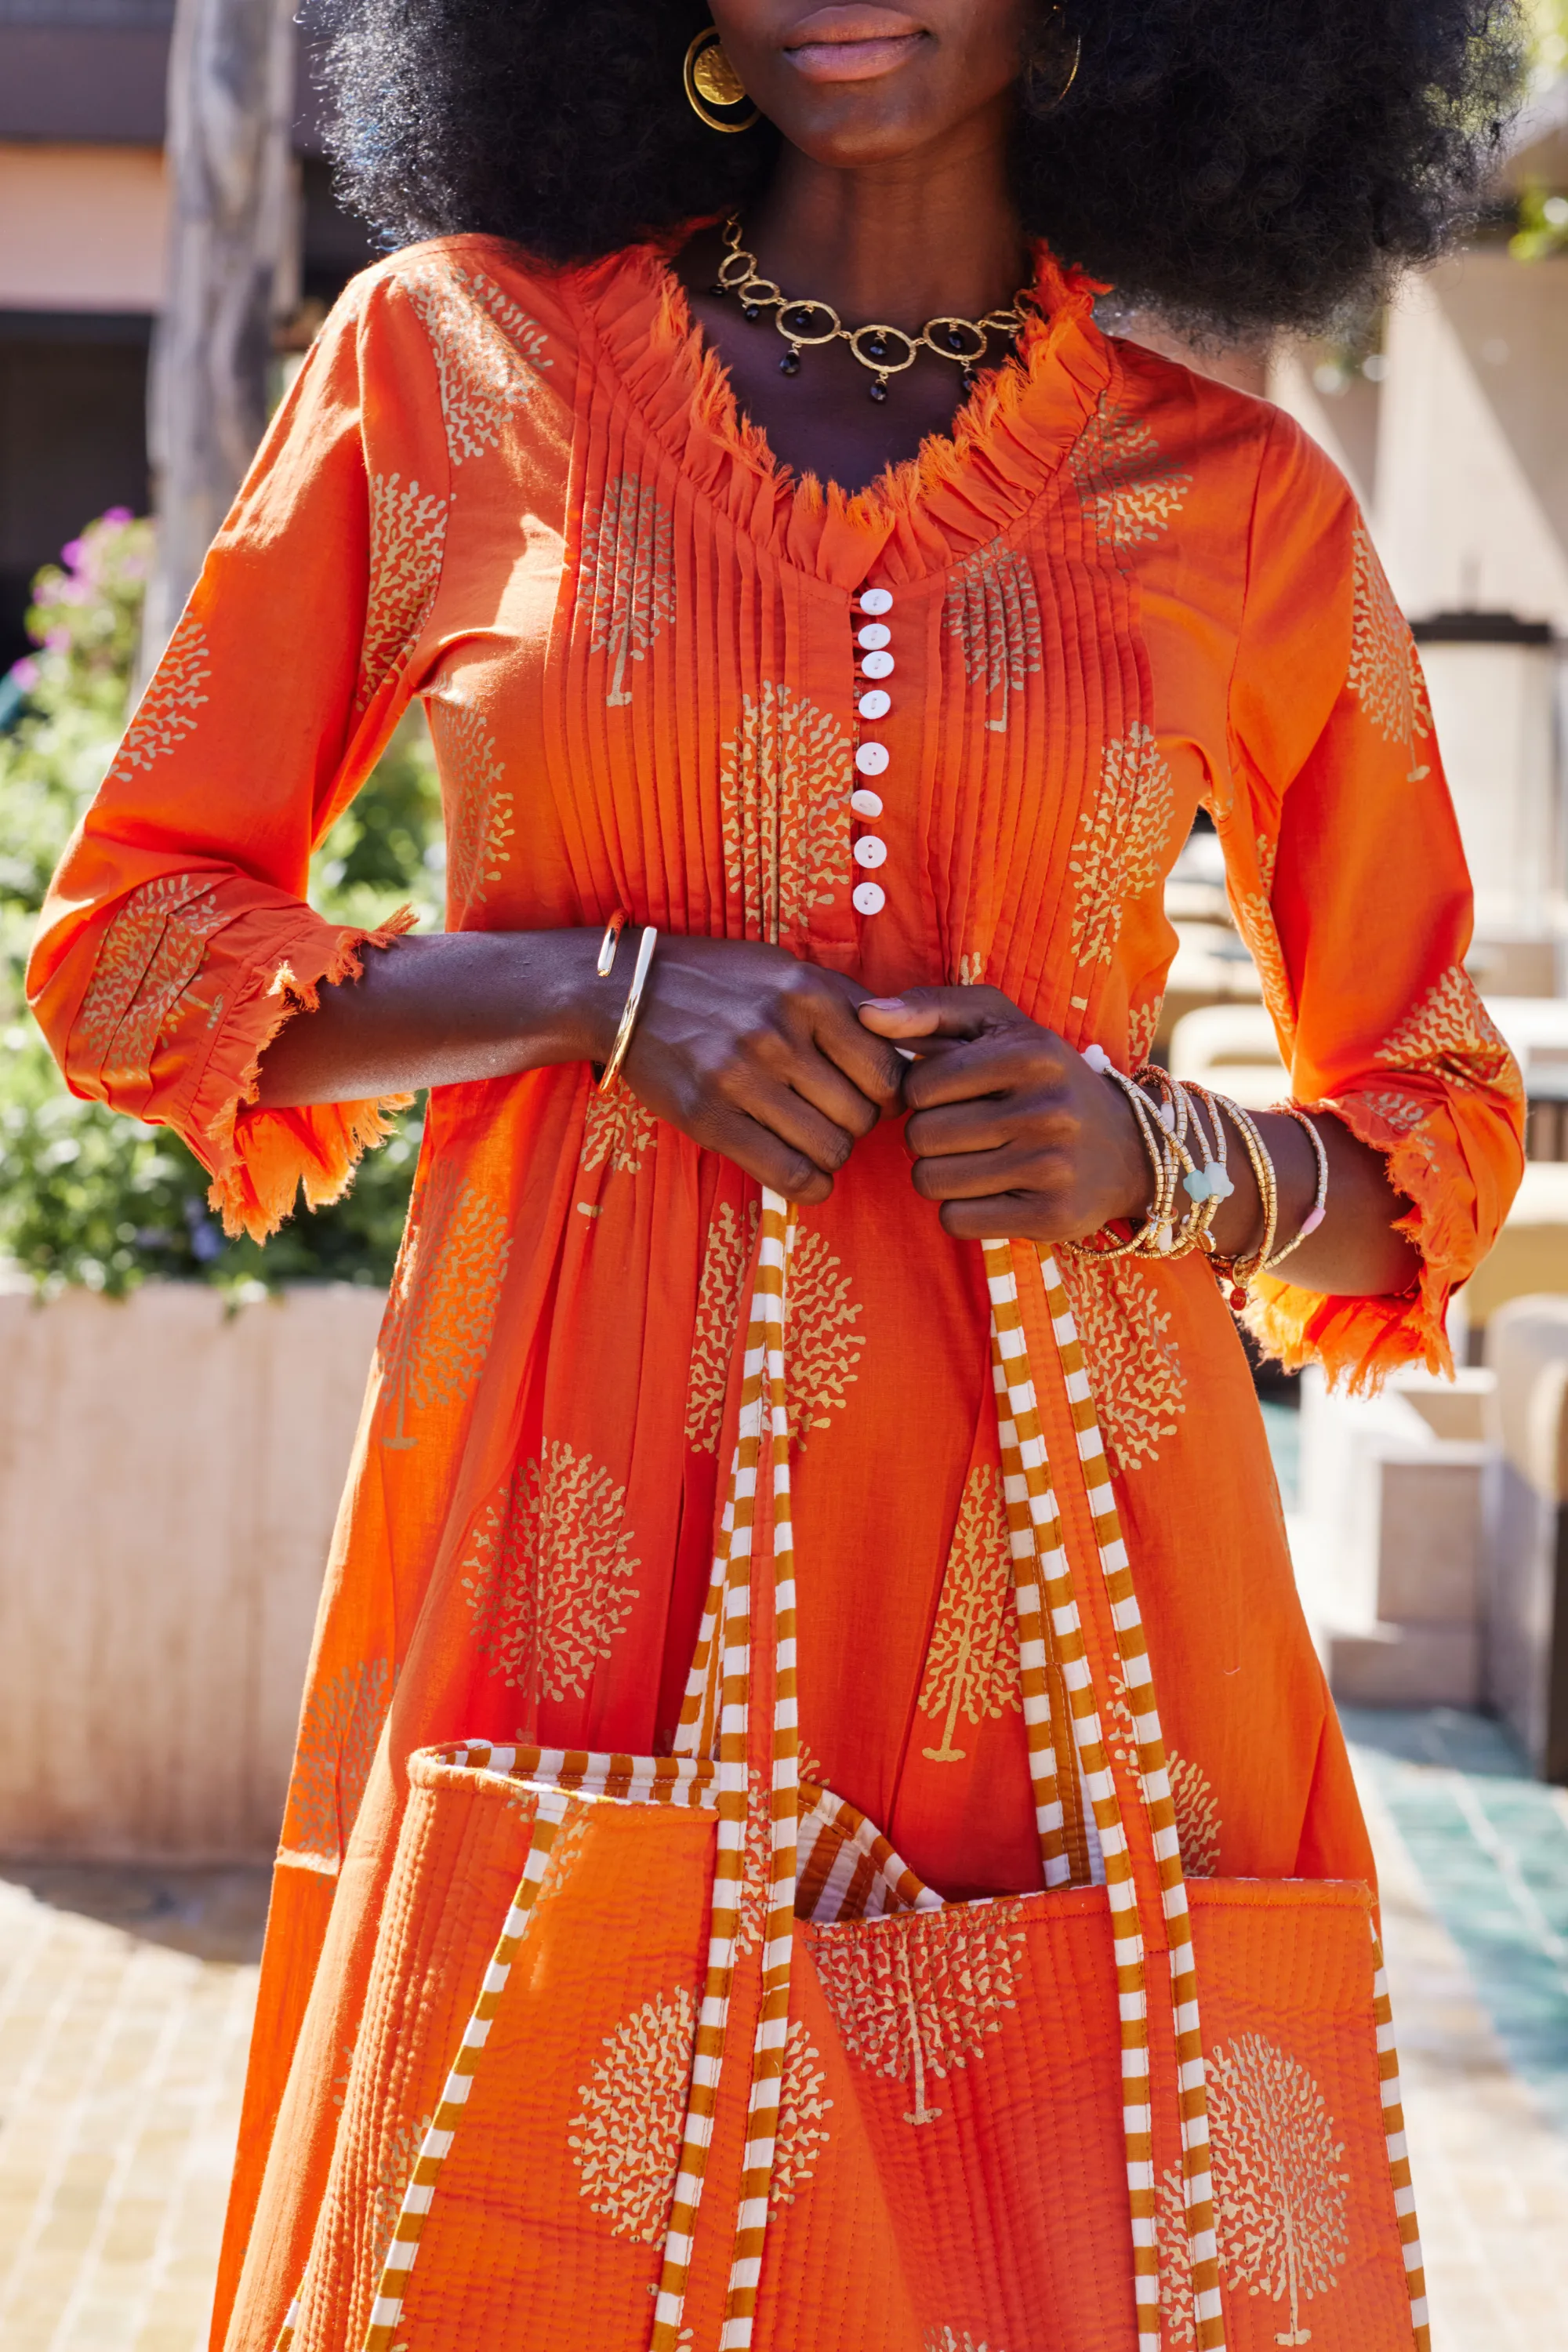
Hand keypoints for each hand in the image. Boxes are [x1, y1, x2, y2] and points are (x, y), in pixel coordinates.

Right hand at [611, 935, 903, 1204]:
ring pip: (830, 1148)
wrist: (627, 990)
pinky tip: (806, 1178)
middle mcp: (779, 1033)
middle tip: (835, 1119)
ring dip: (830, 1156)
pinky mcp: (708, 1116)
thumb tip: (911, 1048)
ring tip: (813, 1142)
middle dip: (857, 1127)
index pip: (888, 1071)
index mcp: (809, 993)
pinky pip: (786, 1173)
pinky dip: (808, 1186)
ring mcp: (741, 1076)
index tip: (871, 1098)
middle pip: (862, 1115)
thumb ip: (847, 1003)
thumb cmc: (718, 981)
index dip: (889, 1096)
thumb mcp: (787, 968)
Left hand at [857, 986, 1150, 1240]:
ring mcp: (1053, 1166)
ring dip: (939, 1174)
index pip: (918, 1085)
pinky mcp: (1051, 1217)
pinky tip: (993, 1192)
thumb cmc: (1042, 1078)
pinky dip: (961, 1210)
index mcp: (1032, 1052)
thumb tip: (864, 1015)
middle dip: (928, 1136)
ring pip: (932, 1181)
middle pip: (921, 1136)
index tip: (955, 1094)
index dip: (922, 1093)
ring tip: (977, 1159)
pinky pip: (955, 1221)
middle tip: (964, 1131)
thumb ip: (928, 1008)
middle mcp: (1048, 1108)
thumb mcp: (997, 1025)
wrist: (1127, 1149)